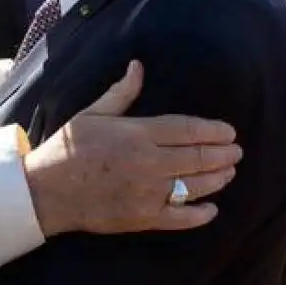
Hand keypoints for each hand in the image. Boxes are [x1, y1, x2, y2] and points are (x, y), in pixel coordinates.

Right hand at [24, 61, 241, 235]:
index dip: (213, 130)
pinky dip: (201, 214)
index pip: (187, 130)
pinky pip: (182, 218)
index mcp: (137, 134)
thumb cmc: (68, 147)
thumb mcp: (92, 113)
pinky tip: (213, 209)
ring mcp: (149, 193)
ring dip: (218, 178)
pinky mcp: (144, 217)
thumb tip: (138, 66)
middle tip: (237, 151)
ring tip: (229, 172)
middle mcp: (149, 163)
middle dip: (223, 154)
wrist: (48, 190)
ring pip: (196, 185)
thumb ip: (121, 93)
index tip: (229, 131)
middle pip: (198, 157)